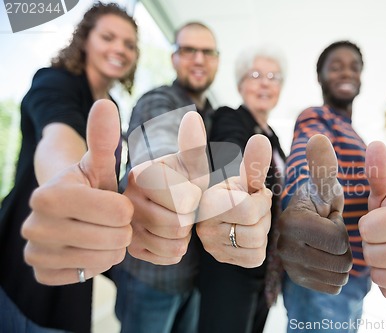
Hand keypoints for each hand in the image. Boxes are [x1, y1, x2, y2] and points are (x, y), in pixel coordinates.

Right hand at [22, 100, 132, 284]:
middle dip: (121, 229)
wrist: (67, 211)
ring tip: (100, 232)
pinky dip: (95, 264)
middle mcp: (34, 224)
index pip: (119, 211)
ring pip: (104, 260)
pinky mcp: (41, 273)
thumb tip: (105, 104)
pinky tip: (87, 248)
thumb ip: (104, 138)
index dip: (126, 208)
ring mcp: (35, 252)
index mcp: (49, 194)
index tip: (115, 201)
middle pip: (114, 237)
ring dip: (111, 248)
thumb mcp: (98, 163)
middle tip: (109, 220)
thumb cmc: (90, 185)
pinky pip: (88, 276)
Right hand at [125, 111, 208, 264]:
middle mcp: (125, 202)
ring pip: (173, 244)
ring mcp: (125, 228)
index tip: (185, 191)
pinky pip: (166, 258)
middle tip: (180, 209)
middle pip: (178, 225)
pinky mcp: (130, 250)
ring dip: (182, 236)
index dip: (193, 199)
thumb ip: (191, 145)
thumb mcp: (187, 164)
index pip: (185, 201)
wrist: (162, 203)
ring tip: (173, 220)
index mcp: (140, 175)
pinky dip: (173, 250)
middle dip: (188, 219)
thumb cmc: (178, 181)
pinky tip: (166, 236)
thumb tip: (192, 117)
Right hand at [196, 134, 272, 267]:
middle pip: (255, 231)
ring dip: (262, 230)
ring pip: (257, 246)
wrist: (223, 208)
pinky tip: (249, 233)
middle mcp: (203, 229)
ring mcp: (211, 248)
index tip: (253, 193)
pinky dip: (259, 246)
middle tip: (254, 206)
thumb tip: (261, 139)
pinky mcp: (222, 259)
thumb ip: (252, 162)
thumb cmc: (234, 190)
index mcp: (206, 203)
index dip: (260, 201)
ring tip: (251, 218)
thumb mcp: (242, 176)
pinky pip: (255, 259)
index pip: (246, 209)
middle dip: (263, 216)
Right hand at [277, 134, 350, 293]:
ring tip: (328, 244)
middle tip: (330, 232)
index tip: (329, 217)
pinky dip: (337, 275)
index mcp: (290, 222)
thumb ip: (323, 164)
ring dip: (342, 260)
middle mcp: (283, 247)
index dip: (342, 228)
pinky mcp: (296, 280)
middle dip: (344, 246)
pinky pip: (332, 287)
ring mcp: (289, 266)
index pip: (337, 239)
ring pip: (338, 276)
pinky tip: (327, 258)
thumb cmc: (320, 199)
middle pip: (339, 260)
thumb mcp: (325, 183)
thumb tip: (317, 137)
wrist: (310, 221)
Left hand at [360, 141, 385, 303]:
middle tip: (384, 239)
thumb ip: (377, 171)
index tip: (378, 221)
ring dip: (378, 266)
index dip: (366, 226)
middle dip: (371, 247)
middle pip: (373, 256)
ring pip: (380, 278)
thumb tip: (375, 144)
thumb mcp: (385, 191)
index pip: (367, 230)